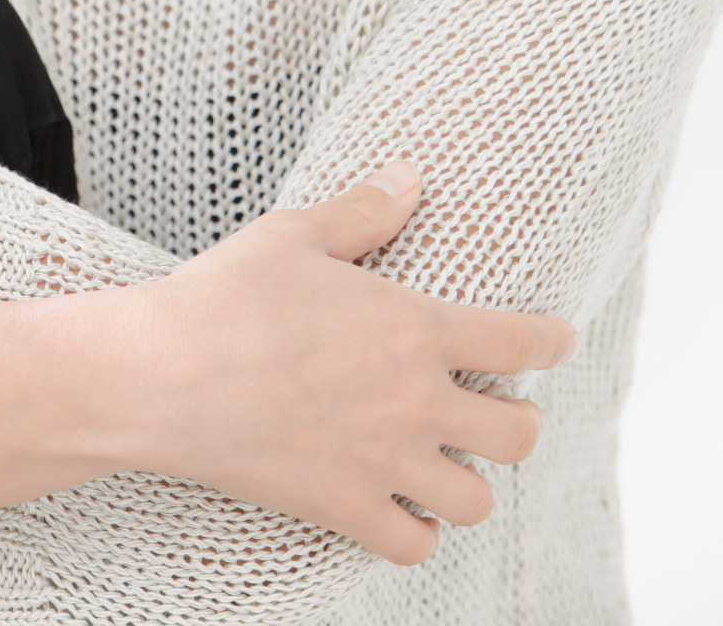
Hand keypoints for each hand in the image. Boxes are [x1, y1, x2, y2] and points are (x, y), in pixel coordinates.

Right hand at [122, 164, 576, 563]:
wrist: (163, 375)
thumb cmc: (225, 296)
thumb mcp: (295, 235)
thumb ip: (363, 211)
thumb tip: (408, 176)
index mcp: (414, 327)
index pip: (520, 340)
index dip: (553, 341)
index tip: (559, 340)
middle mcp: (414, 402)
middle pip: (519, 435)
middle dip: (518, 421)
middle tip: (495, 408)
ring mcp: (383, 464)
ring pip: (476, 500)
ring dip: (470, 481)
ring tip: (447, 461)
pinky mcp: (343, 509)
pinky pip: (414, 546)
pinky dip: (417, 532)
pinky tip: (401, 506)